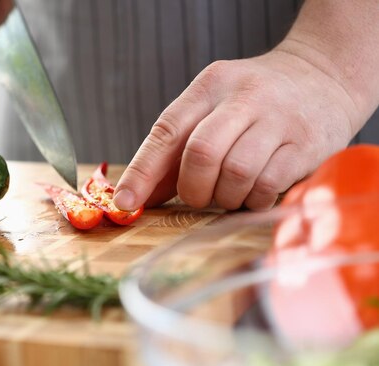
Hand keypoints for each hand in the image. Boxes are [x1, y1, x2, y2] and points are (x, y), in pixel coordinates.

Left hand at [113, 45, 362, 210]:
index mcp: (210, 86)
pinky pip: (267, 185)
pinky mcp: (306, 144)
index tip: (126, 202)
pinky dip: (252, 199)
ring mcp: (278, 120)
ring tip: (230, 191)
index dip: (142, 171)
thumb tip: (136, 196)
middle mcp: (244, 98)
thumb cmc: (255, 101)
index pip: (167, 131)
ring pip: (235, 174)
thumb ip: (175, 151)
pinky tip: (254, 191)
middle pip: (201, 154)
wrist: (325, 76)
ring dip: (224, 196)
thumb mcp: (212, 108)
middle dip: (192, 188)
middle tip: (198, 195)